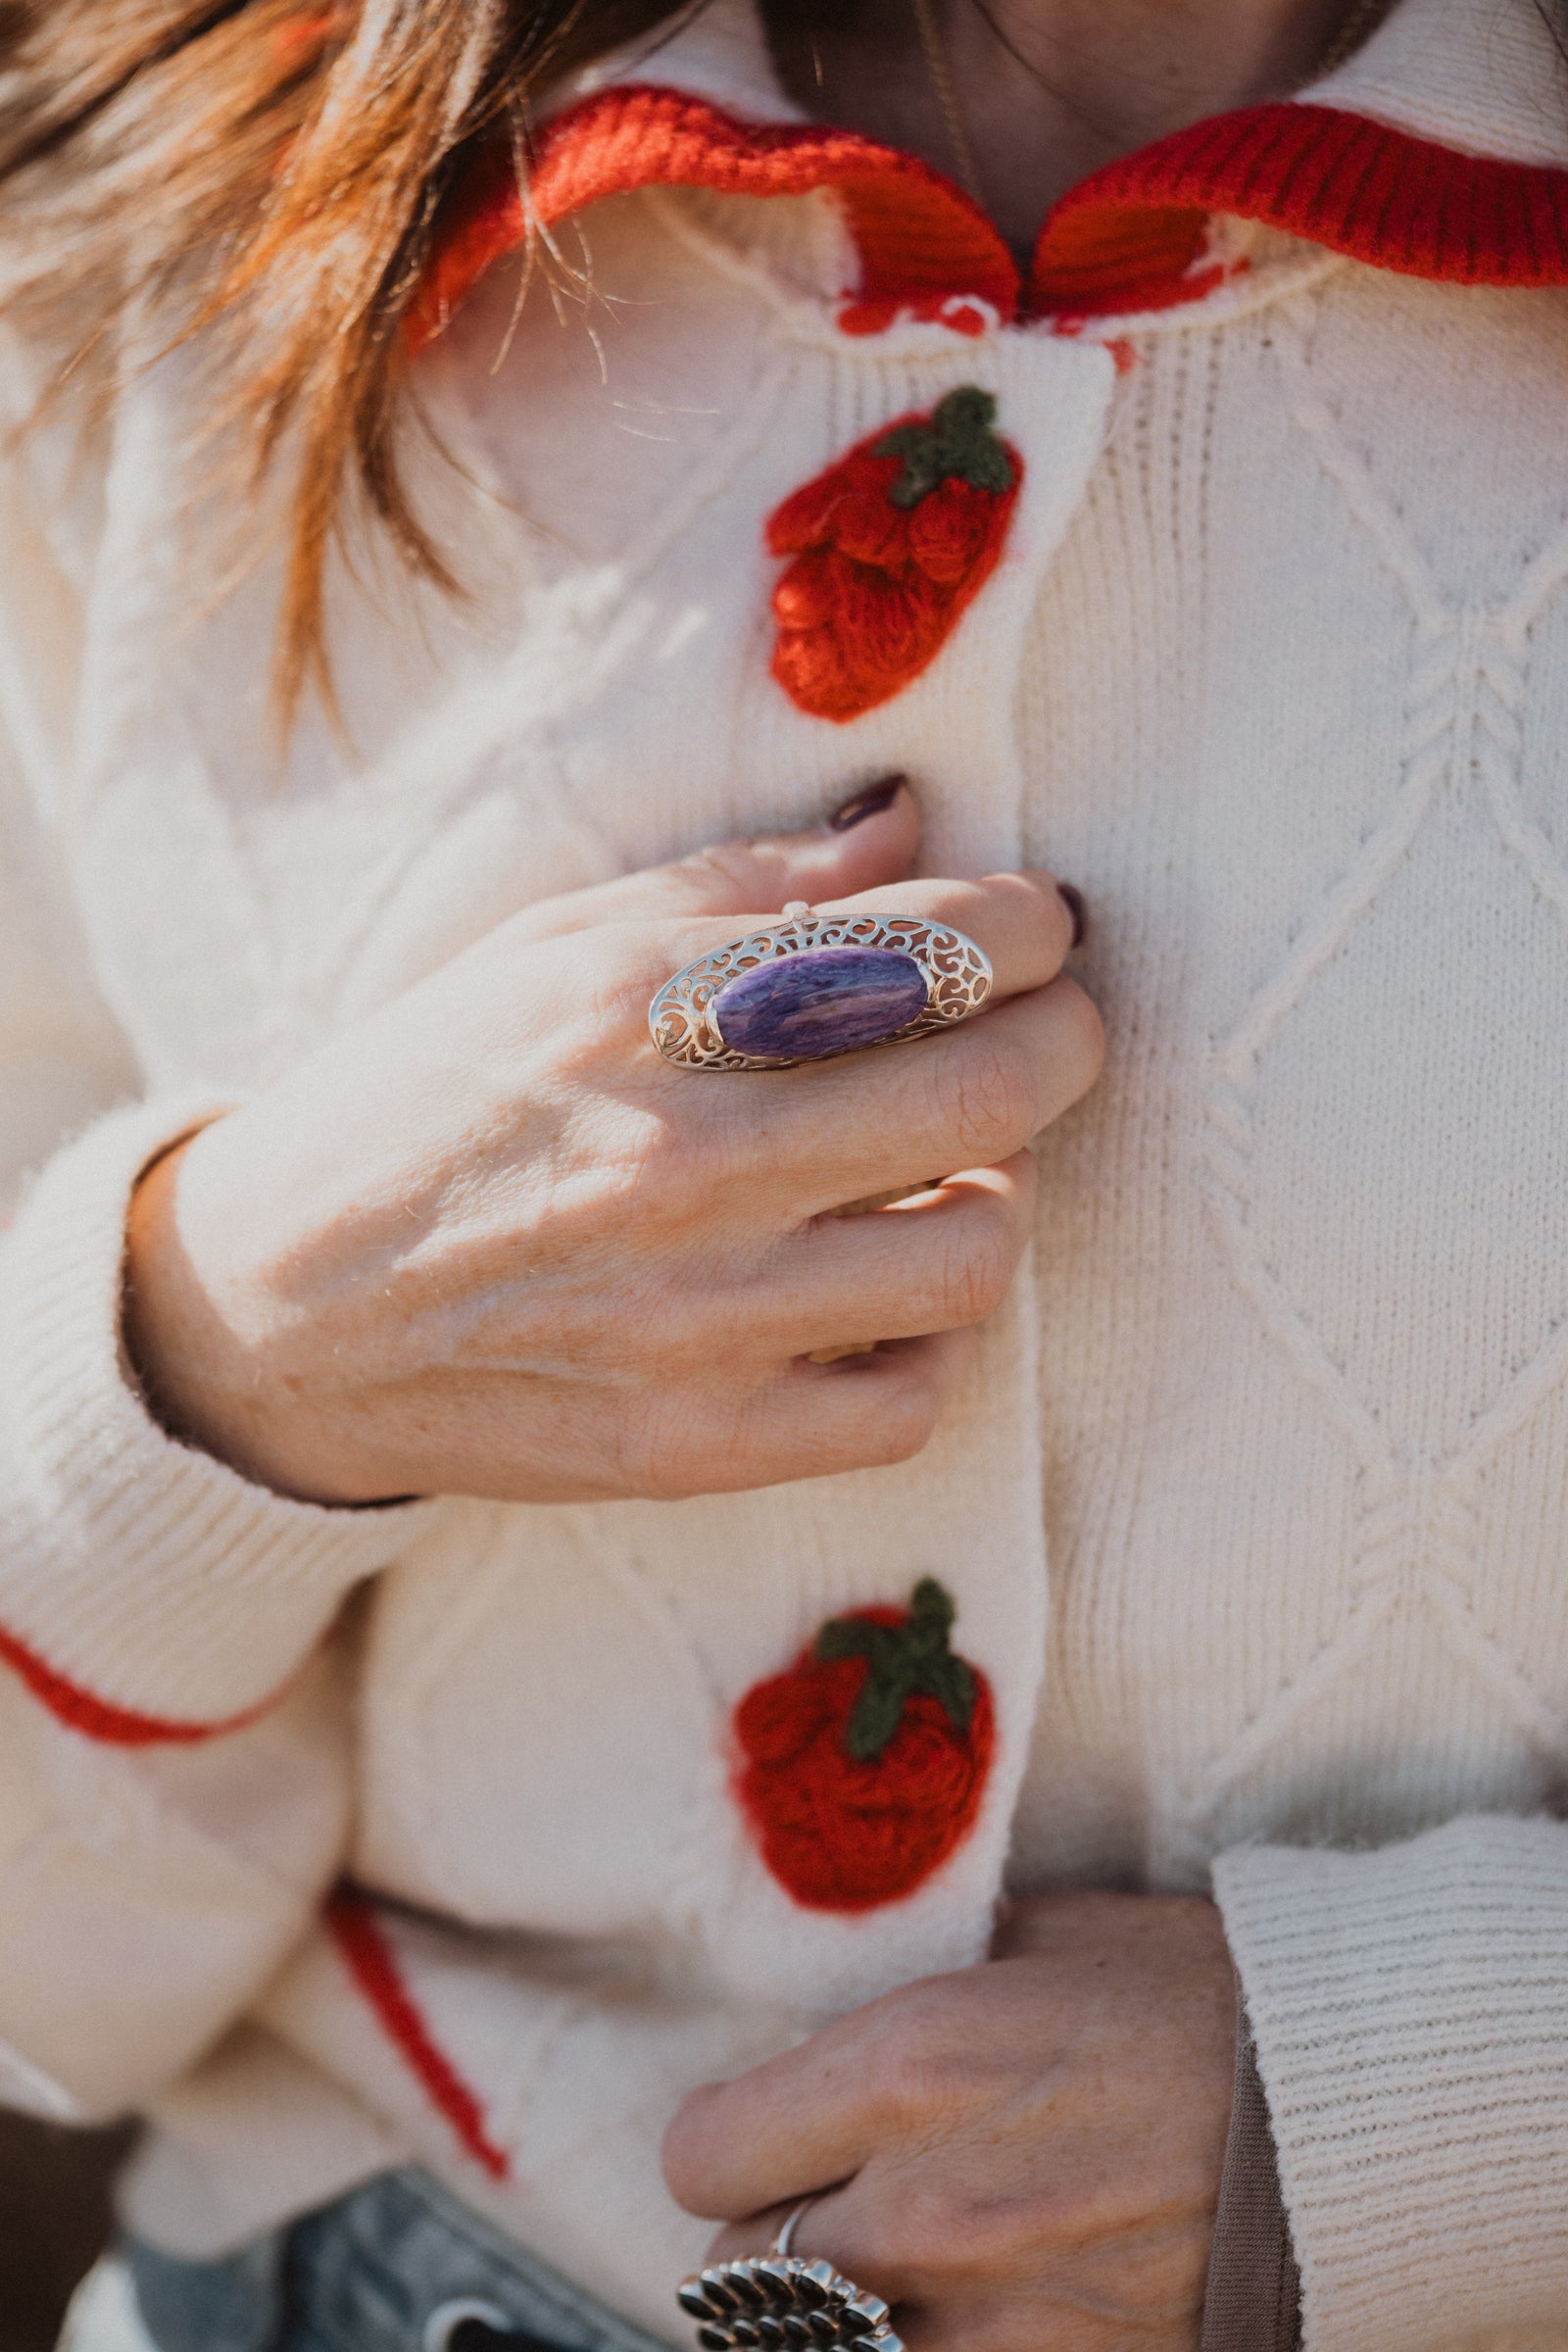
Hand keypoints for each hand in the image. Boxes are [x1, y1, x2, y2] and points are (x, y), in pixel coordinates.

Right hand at [123, 782, 1101, 1505]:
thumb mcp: (548, 947)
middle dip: (1068, 1040)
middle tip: (1052, 1030)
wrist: (275, 1307)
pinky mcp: (697, 1443)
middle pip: (995, 1090)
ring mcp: (694, 1316)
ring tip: (950, 1173)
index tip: (1039, 933)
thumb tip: (913, 829)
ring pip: (980, 1254)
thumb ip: (742, 885)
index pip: (935, 944)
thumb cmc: (426, 1100)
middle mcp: (680, 1157)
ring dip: (1000, 1198)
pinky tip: (879, 1297)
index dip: (1034, 929)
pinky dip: (926, 1343)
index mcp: (642, 1003)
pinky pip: (910, 1401)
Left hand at [664, 1892, 1235, 2351]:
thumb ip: (919, 1989)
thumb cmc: (1204, 2003)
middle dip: (770, 2240)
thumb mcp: (1040, 1944)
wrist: (1356, 2114)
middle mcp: (926, 2205)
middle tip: (827, 2208)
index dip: (729, 2148)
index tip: (765, 2139)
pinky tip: (958, 2317)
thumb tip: (841, 2009)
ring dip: (833, 2317)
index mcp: (909, 2067)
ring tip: (886, 2274)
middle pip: (735, 2278)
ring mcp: (991, 2320)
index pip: (704, 2157)